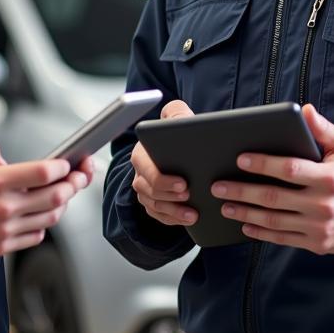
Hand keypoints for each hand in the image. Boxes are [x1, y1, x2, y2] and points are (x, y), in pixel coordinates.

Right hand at [0, 141, 84, 262]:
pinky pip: (34, 237)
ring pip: (49, 219)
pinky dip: (43, 225)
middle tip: (80, 176)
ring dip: (62, 205)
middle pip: (55, 197)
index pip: (43, 173)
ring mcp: (3, 230)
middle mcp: (3, 207)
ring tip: (64, 194)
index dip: (63, 166)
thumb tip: (6, 160)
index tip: (69, 162)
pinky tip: (39, 215)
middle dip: (75, 184)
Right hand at [130, 99, 196, 227]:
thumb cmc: (178, 130)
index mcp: (142, 152)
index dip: (162, 179)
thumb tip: (178, 119)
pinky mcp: (153, 202)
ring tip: (193, 214)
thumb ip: (176, 112)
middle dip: (169, 196)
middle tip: (190, 196)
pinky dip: (172, 220)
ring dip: (173, 211)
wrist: (181, 144)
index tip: (183, 183)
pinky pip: (158, 215)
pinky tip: (189, 220)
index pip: (146, 168)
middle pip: (148, 189)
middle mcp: (140, 172)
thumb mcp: (177, 116)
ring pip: (153, 205)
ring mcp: (145, 189)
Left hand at [209, 104, 333, 253]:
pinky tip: (245, 225)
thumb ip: (324, 129)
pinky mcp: (316, 243)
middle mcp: (322, 204)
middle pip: (274, 198)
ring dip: (246, 213)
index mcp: (328, 178)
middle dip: (242, 191)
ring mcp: (318, 227)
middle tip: (218, 186)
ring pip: (274, 221)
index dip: (263, 164)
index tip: (240, 159)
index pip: (289, 169)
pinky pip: (283, 238)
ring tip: (225, 205)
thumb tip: (304, 110)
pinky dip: (261, 233)